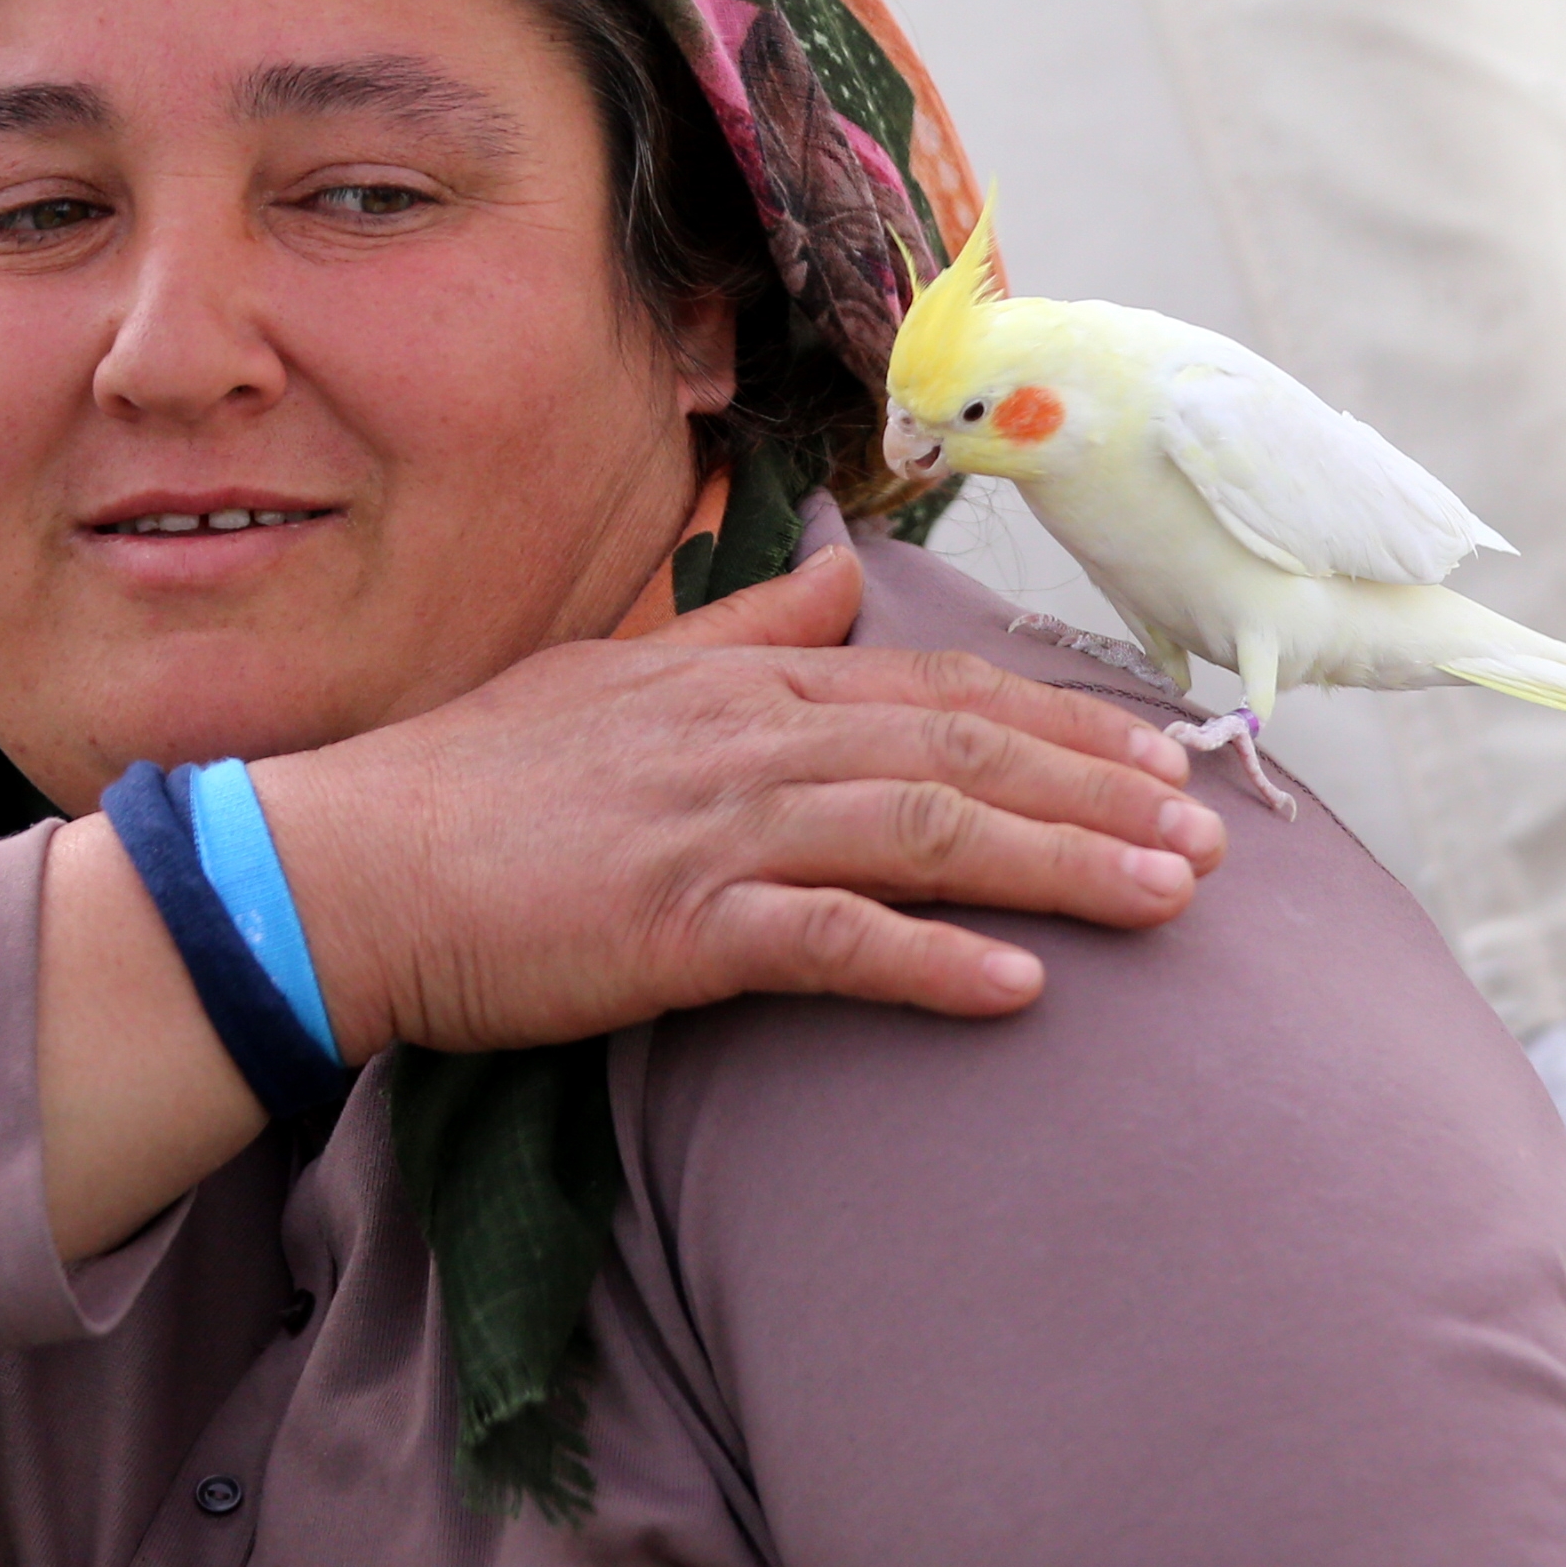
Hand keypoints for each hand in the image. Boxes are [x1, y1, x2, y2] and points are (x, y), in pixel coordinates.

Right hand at [253, 542, 1224, 1060]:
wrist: (350, 866)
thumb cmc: (474, 781)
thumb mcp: (612, 670)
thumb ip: (739, 630)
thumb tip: (838, 574)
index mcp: (739, 683)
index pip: (936, 688)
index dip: (1062, 721)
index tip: (1162, 757)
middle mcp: (748, 739)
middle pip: (964, 750)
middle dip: (1104, 790)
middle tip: (1216, 836)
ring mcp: (717, 828)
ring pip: (930, 830)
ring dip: (1066, 864)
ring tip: (1175, 902)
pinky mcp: (679, 924)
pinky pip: (833, 939)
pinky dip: (933, 962)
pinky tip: (1023, 992)